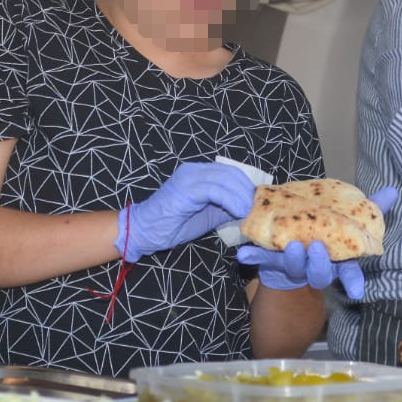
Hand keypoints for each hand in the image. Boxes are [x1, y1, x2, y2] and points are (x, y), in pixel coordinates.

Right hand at [116, 162, 257, 262]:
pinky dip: (231, 200)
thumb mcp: (207, 215)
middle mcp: (193, 170)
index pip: (229, 172)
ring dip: (241, 196)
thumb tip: (248, 208)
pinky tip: (238, 212)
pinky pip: (215, 190)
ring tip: (249, 212)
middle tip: (257, 208)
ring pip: (225, 179)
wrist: (144, 231)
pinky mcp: (185, 189)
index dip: (245, 186)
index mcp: (198, 173)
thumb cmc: (172, 225)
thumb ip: (225, 207)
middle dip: (246, 190)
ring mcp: (188, 177)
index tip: (257, 203)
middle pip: (230, 173)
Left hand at [236, 186, 398, 299]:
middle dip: (318, 263)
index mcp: (335, 260)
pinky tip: (242, 255)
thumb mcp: (349, 222)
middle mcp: (314, 266)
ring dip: (292, 258)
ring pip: (294, 266)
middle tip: (316, 249)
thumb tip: (392, 191)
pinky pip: (260, 260)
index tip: (356, 292)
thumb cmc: (325, 236)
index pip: (348, 272)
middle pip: (319, 273)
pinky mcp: (270, 260)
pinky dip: (251, 257)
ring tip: (291, 246)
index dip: (352, 282)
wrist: (292, 252)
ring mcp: (292, 264)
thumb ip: (370, 210)